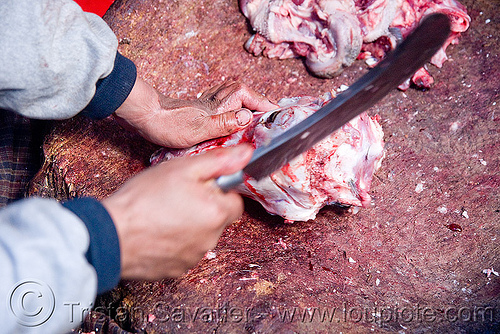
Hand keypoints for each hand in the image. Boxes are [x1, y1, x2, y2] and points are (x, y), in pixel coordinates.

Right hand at [102, 144, 252, 279]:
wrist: (112, 235)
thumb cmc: (144, 200)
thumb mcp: (182, 168)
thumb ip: (218, 160)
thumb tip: (246, 153)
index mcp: (217, 213)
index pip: (235, 201)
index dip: (218, 190)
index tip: (199, 186)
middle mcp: (211, 239)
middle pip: (218, 218)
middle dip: (203, 207)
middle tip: (177, 196)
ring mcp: (194, 257)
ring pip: (201, 235)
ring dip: (189, 225)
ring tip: (163, 213)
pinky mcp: (176, 269)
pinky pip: (184, 251)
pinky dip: (175, 242)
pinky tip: (157, 231)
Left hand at [113, 78, 276, 147]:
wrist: (146, 116)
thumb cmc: (169, 123)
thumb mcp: (199, 129)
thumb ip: (225, 123)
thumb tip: (248, 118)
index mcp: (223, 103)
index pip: (254, 99)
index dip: (269, 107)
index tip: (282, 116)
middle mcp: (220, 99)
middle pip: (250, 96)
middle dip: (263, 106)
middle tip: (275, 119)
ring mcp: (212, 102)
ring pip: (239, 99)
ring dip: (251, 106)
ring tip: (262, 120)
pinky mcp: (204, 108)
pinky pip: (228, 104)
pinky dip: (237, 109)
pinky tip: (237, 120)